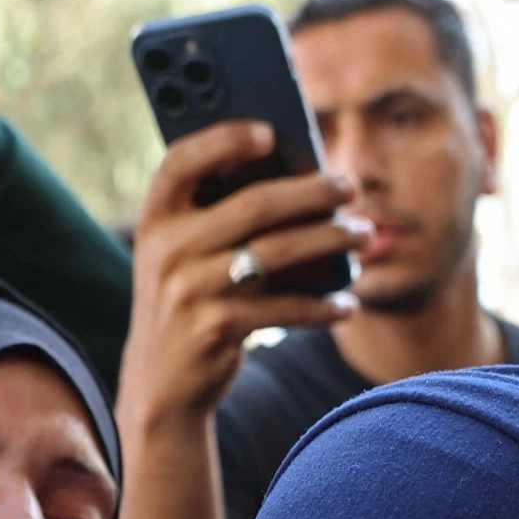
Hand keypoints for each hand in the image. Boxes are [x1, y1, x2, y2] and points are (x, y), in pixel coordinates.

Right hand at [118, 122, 363, 428]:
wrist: (162, 385)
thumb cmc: (188, 303)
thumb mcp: (184, 256)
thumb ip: (215, 217)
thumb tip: (300, 179)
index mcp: (155, 219)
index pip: (181, 161)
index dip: (224, 140)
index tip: (270, 133)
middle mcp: (167, 250)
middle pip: (253, 205)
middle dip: (311, 192)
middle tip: (351, 188)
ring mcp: (189, 291)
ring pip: (277, 252)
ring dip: (330, 240)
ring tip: (363, 236)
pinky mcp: (216, 329)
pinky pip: (284, 308)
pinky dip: (322, 307)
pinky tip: (348, 305)